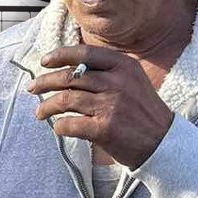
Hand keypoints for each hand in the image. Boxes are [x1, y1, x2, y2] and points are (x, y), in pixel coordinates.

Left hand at [29, 45, 173, 167]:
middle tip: (32, 88)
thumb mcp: (132, 81)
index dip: (60, 55)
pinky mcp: (105, 128)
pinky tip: (58, 127)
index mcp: (124, 66)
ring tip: (39, 112)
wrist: (164, 143)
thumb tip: (67, 68)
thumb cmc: (142, 112)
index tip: (44, 62)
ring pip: (66, 100)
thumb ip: (105, 72)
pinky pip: (70, 124)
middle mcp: (118, 82)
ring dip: (47, 106)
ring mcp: (112, 105)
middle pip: (70, 77)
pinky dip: (59, 126)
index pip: (84, 54)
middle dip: (45, 82)